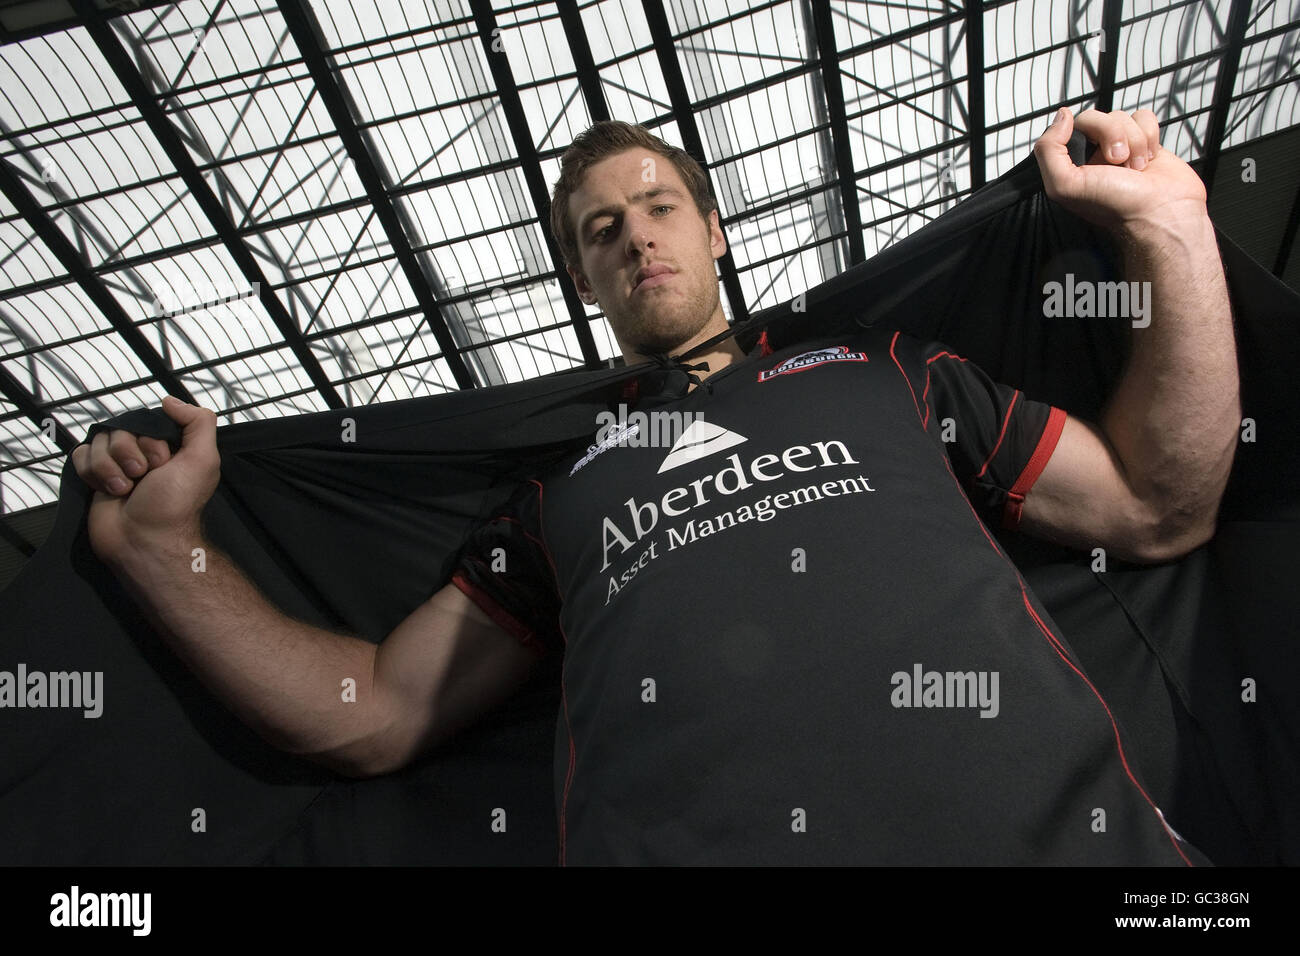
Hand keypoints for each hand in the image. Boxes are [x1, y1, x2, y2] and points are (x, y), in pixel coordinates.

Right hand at [70, 395, 220, 562]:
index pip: (147, 421)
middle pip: (120, 429)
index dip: (151, 441)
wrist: (144, 541)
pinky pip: (81, 454)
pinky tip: (108, 491)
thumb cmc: (175, 504)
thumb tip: (170, 400)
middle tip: (142, 478)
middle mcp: (142, 453)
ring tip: (126, 489)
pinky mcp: (94, 476)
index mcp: (169, 446)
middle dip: (129, 454)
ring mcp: (117, 464)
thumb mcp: (202, 460)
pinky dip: (92, 473)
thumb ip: (199, 423)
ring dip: (110, 467)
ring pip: (99, 441)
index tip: (162, 464)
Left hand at [1033, 107, 1208, 235]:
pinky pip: (1144, 118)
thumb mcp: (1065, 186)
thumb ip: (1049, 150)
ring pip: (1122, 117)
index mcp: (1073, 164)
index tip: (1092, 147)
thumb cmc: (1116, 206)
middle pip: (1097, 117)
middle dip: (1111, 134)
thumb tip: (1061, 117)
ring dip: (1133, 140)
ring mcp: (1121, 147)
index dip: (1083, 130)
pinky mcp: (1146, 143)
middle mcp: (1094, 155)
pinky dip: (1149, 135)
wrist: (1161, 212)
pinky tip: (1148, 159)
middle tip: (1118, 161)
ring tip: (1135, 167)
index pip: (1068, 127)